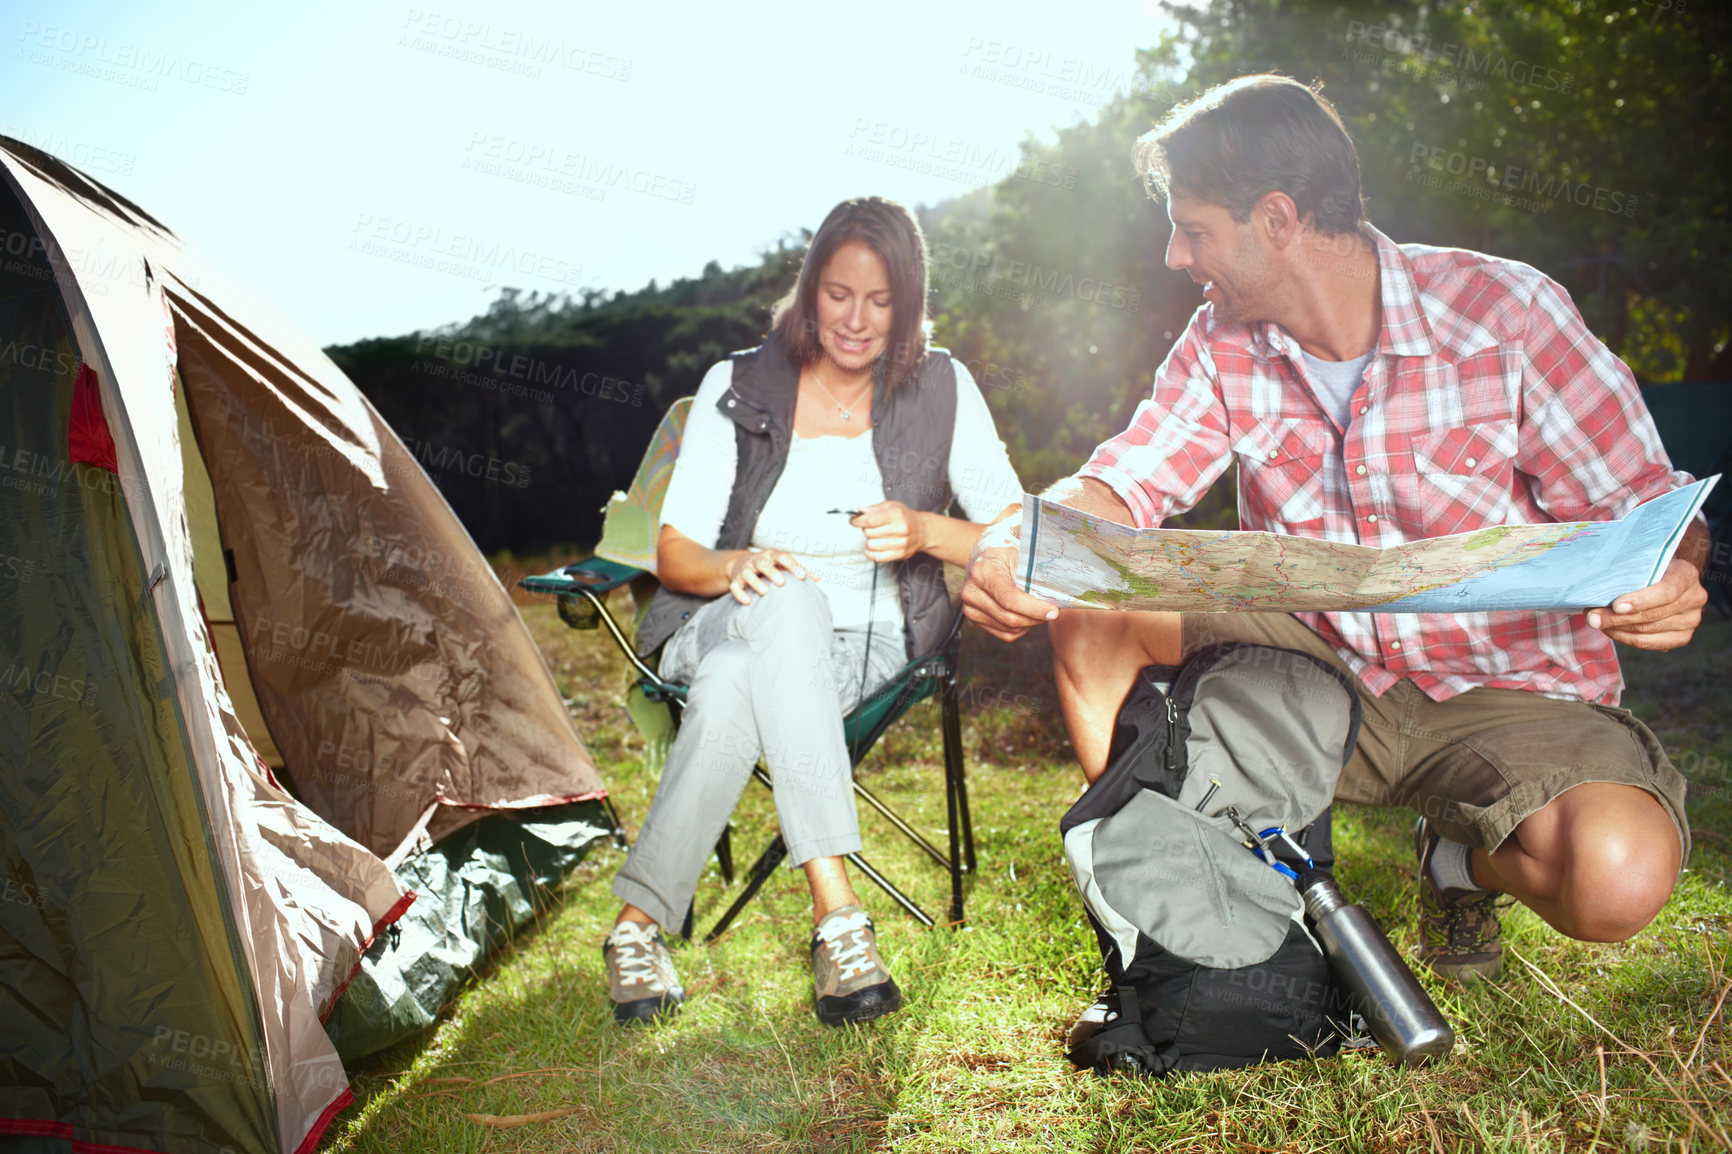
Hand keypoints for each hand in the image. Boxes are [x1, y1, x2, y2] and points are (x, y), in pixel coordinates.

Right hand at [725, 549, 811, 603]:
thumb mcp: (782, 565)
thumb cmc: (769, 566)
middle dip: (772, 572)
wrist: (741, 564)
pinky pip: (735, 586)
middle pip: (764, 564)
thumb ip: (799, 571)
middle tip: (782, 582)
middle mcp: (757, 561)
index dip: (793, 565)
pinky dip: (740, 593)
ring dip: (756, 582)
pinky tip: (748, 601)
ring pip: (748, 574)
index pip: (783, 557)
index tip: (803, 576)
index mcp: (771, 556)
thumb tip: (818, 577)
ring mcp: (745, 570)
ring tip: (765, 592)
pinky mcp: (736, 580)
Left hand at [852, 500, 926, 562]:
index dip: (858, 521)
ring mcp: (900, 543)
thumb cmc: (907, 518)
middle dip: (866, 529)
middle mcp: (899, 530)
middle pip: (869, 532)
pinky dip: (871, 553)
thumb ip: (875, 508)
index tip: (854, 521)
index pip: (870, 520)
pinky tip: (873, 547)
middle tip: (871, 527)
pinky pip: (877, 557)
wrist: (923, 531)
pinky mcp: (899, 554)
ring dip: (869, 540)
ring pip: (871, 545)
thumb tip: (862, 510)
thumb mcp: (893, 506)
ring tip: (876, 536)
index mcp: (896, 515)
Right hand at [960, 513, 1058, 641]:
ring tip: (1041, 611)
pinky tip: (1028, 616)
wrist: (984, 555)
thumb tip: (1057, 591)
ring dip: (1030, 623)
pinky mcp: (975, 619)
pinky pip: (1004, 634)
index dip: (1033, 608)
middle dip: (1035, 618)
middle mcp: (971, 592)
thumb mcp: (1019, 554)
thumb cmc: (1005, 552)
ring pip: (1008, 628)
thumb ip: (1033, 573)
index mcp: (982, 572)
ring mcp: (970, 608)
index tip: (1053, 611)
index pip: (1009, 599)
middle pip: (1009, 617)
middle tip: (1054, 613)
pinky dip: (1021, 628)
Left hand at [1586, 557, 1706, 650]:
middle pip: (1653, 615)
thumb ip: (1625, 574)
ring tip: (1596, 621)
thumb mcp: (1640, 563)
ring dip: (1617, 628)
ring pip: (1647, 631)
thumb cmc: (1645, 568)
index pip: (1666, 592)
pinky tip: (1610, 630)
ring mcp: (1692, 620)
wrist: (1661, 577)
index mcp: (1687, 574)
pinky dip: (1625, 637)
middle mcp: (1695, 598)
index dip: (1641, 601)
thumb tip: (1595, 590)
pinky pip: (1649, 643)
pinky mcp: (1682, 637)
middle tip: (1592, 617)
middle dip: (1617, 618)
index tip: (1616, 605)